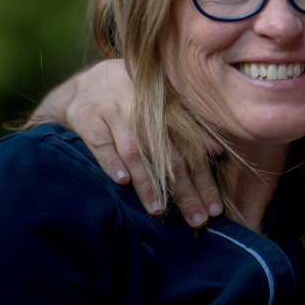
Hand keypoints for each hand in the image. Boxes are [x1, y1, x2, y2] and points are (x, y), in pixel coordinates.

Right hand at [33, 59, 221, 226]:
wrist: (86, 85)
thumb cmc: (133, 102)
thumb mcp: (163, 107)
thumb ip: (190, 127)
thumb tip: (217, 151)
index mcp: (167, 108)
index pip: (192, 150)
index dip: (205, 180)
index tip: (214, 209)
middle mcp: (144, 109)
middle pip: (169, 156)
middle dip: (184, 191)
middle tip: (196, 219)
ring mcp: (115, 112)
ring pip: (135, 151)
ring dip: (147, 182)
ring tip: (158, 209)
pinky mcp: (87, 117)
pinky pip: (101, 143)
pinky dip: (112, 162)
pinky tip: (122, 182)